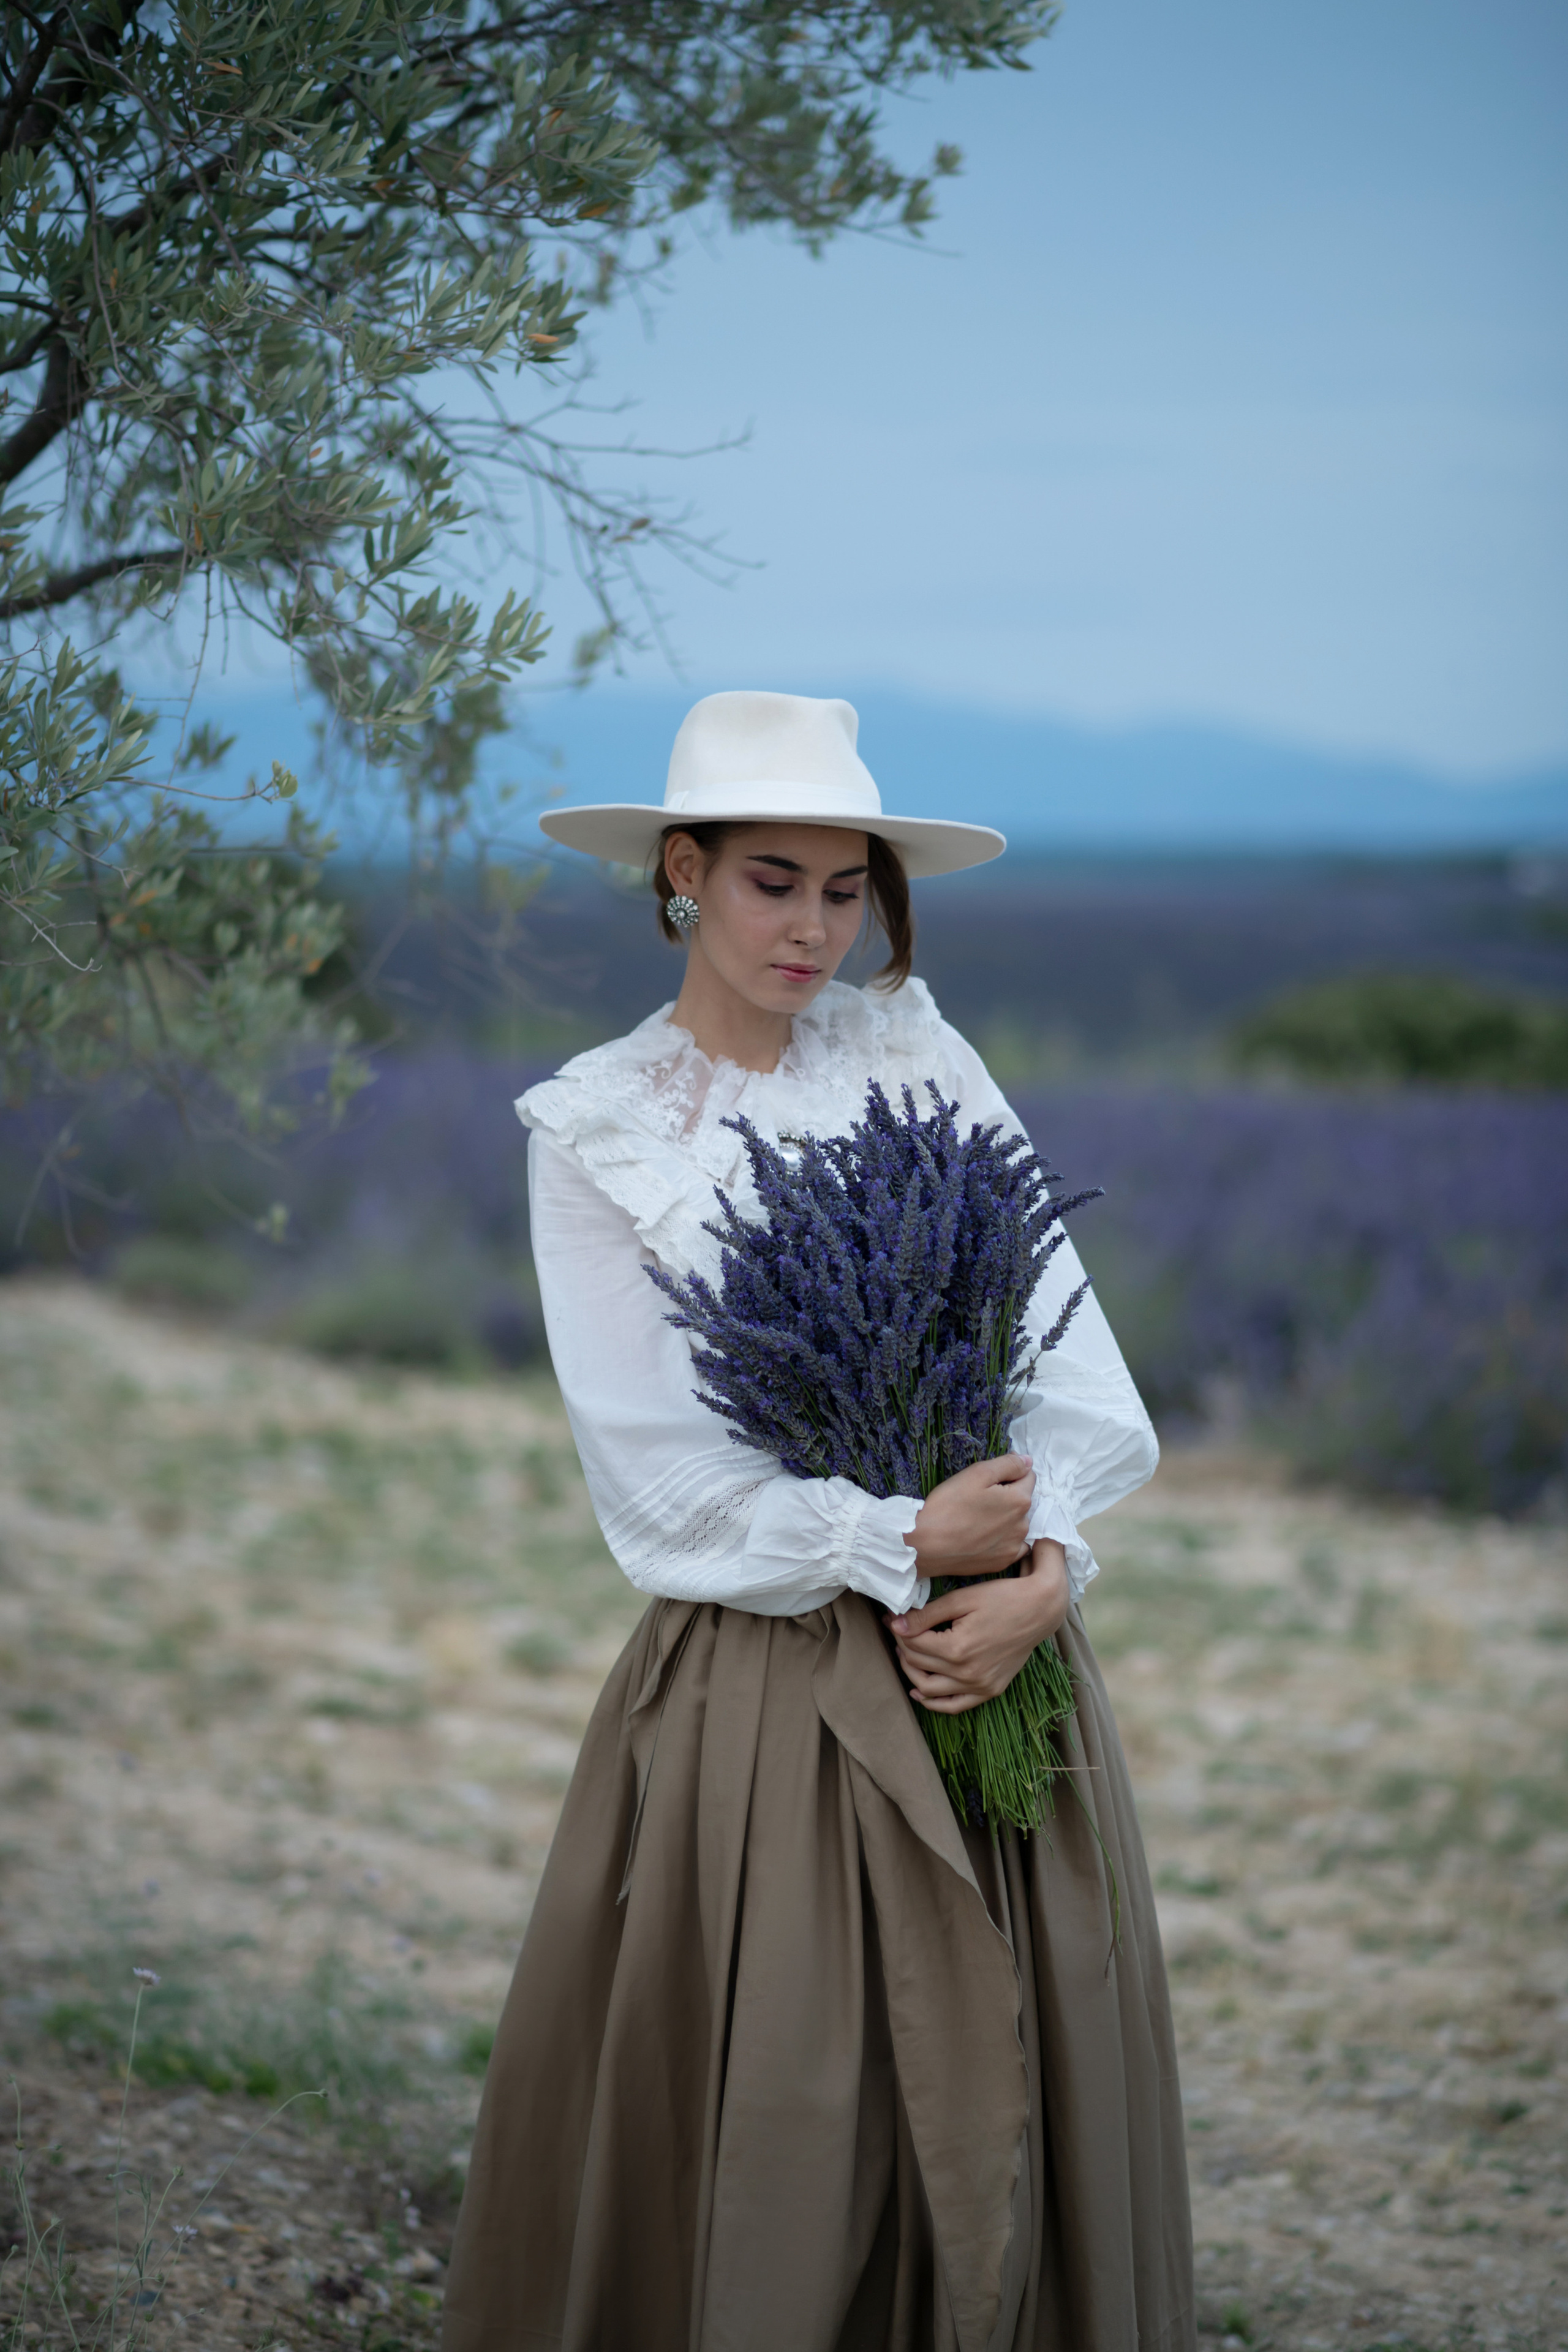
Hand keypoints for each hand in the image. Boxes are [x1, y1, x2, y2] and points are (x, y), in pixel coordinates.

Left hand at [887, 1539, 1069, 1714]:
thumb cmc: (1002, 1597)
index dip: (897, 1628)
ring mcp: (980, 1686)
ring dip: (911, 1672)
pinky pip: (955, 1706)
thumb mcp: (962, 1599)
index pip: (913, 1643)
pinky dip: (934, 1703)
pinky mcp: (990, 1690)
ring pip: (930, 1689)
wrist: (1040, 1610)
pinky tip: (920, 1691)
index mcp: (957, 1648)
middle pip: (918, 1663)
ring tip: (905, 1654)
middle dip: (902, 1646)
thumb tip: (895, 1625)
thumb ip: (927, 1615)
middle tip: (898, 1630)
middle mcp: (967, 1673)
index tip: (890, 1617)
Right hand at [902, 1453, 1034, 1579]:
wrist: (925, 1546)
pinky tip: (983, 1538)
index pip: (1028, 1477)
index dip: (1009, 1473)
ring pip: (1016, 1524)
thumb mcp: (977, 1474)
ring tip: (977, 1520)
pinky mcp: (1002, 1563)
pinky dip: (1002, 1540)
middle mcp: (1023, 1526)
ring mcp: (1013, 1547)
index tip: (988, 1479)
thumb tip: (1028, 1461)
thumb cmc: (949, 1505)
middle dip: (1007, 1496)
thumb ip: (1008, 1464)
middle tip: (978, 1499)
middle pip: (1022, 1501)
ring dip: (1005, 1519)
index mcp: (1020, 1501)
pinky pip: (1011, 1547)